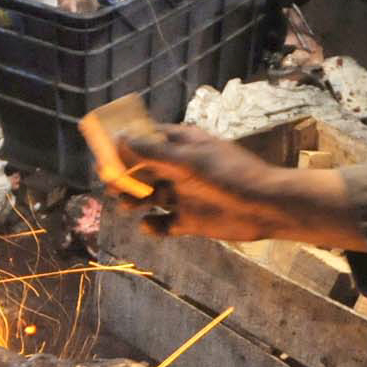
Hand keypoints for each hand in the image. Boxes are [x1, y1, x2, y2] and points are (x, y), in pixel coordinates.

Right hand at [119, 124, 364, 247]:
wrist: (265, 207)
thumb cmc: (229, 176)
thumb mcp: (188, 161)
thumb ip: (153, 152)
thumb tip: (119, 139)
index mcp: (180, 145)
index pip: (144, 140)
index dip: (122, 146)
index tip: (102, 154)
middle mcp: (178, 169)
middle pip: (140, 171)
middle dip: (124, 178)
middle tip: (112, 185)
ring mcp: (183, 194)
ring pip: (147, 197)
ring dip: (134, 201)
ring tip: (130, 206)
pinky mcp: (189, 220)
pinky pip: (163, 225)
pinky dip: (153, 227)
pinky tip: (152, 225)